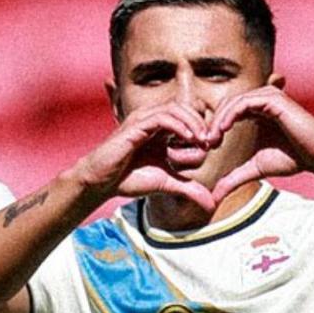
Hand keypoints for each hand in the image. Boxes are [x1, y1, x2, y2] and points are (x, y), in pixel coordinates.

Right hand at [69, 104, 217, 211]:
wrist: (101, 182)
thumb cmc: (128, 180)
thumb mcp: (166, 184)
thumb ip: (188, 189)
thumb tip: (211, 204)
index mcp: (161, 131)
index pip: (188, 119)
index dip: (202, 131)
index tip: (210, 148)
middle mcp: (153, 121)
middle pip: (185, 108)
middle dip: (201, 123)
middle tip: (210, 142)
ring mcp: (143, 120)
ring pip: (175, 108)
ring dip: (192, 122)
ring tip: (201, 139)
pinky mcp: (136, 125)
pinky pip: (162, 117)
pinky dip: (178, 125)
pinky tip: (188, 138)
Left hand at [205, 87, 313, 204]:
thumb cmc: (292, 159)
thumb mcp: (255, 168)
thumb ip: (234, 178)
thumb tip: (214, 196)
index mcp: (256, 112)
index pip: (226, 113)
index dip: (214, 128)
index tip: (206, 148)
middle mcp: (261, 101)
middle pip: (226, 105)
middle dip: (213, 124)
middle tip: (205, 144)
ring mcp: (268, 97)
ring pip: (233, 102)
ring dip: (219, 120)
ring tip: (212, 139)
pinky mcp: (273, 99)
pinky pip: (244, 102)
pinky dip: (231, 114)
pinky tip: (224, 130)